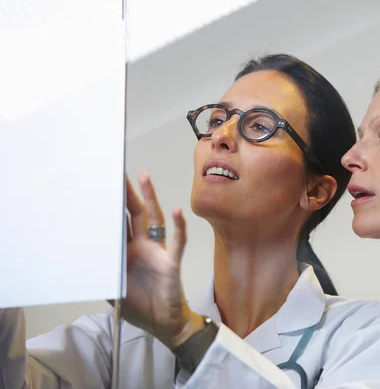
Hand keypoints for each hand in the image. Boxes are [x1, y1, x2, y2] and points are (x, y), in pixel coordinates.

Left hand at [110, 172, 203, 348]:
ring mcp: (158, 251)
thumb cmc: (140, 306)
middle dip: (127, 194)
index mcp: (127, 252)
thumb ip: (103, 273)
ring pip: (154, 220)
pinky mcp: (172, 262)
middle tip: (118, 173)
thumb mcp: (114, 290)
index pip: (118, 224)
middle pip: (135, 214)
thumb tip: (84, 254)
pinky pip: (177, 242)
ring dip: (150, 199)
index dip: (111, 208)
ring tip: (144, 178)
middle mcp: (143, 246)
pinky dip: (179, 227)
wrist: (164, 323)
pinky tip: (177, 211)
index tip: (102, 188)